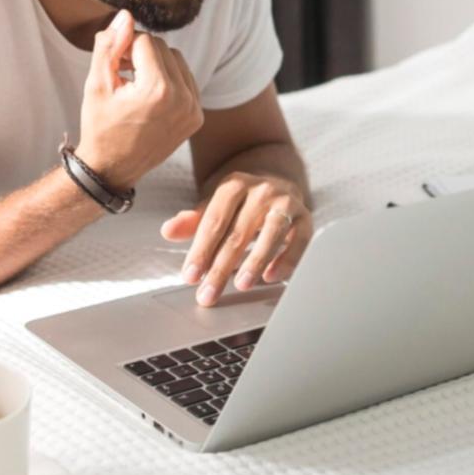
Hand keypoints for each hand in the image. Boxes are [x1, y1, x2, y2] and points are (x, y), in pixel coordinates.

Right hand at [75, 9, 203, 190]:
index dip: (124, 46)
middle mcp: (183, 99)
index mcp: (158, 91)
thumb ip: (109, 47)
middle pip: (164, 47)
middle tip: (120, 70)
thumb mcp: (96, 84)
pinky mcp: (197, 117)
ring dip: (156, 63)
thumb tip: (125, 15)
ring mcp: (193, 110)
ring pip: (177, 60)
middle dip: (140, 52)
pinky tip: (149, 94)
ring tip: (134, 82)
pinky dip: (169, 79)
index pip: (145, 41)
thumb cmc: (99, 127)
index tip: (111, 63)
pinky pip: (187, 80)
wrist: (112, 169)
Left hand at [162, 171, 313, 306]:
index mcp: (234, 184)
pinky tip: (272, 277)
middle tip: (208, 294)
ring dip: (255, 260)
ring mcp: (286, 202)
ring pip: (272, 232)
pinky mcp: (306, 217)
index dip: (201, 251)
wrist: (277, 180)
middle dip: (221, 267)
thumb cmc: (240, 203)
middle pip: (238, 232)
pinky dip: (287, 260)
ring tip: (241, 284)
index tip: (190, 277)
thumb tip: (168, 230)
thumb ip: (192, 221)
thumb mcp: (214, 206)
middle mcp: (261, 190)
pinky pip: (299, 240)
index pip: (214, 221)